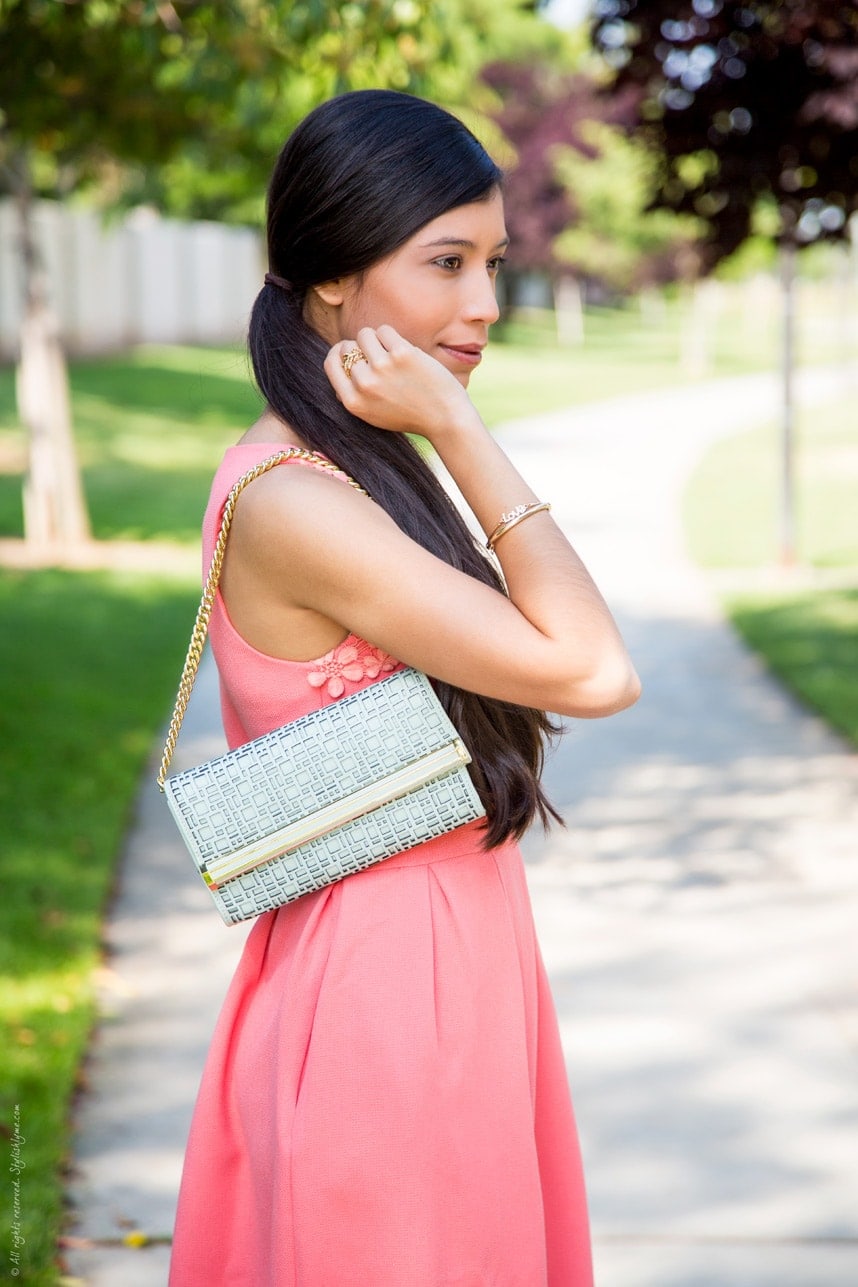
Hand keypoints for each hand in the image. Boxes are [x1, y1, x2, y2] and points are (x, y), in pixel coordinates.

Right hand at [323, 325, 478, 443]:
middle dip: (361, 348)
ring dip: (376, 339)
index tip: (351, 351)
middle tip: (380, 357)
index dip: (339, 352)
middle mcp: (363, 384)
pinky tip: (404, 351)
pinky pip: (385, 330)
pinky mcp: (401, 353)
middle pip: (348, 347)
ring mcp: (381, 367)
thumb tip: (341, 366)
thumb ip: (354, 393)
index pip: (331, 363)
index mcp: (352, 401)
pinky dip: (392, 337)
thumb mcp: (373, 414)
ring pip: (365, 334)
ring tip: (391, 353)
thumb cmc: (410, 415)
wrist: (444, 418)